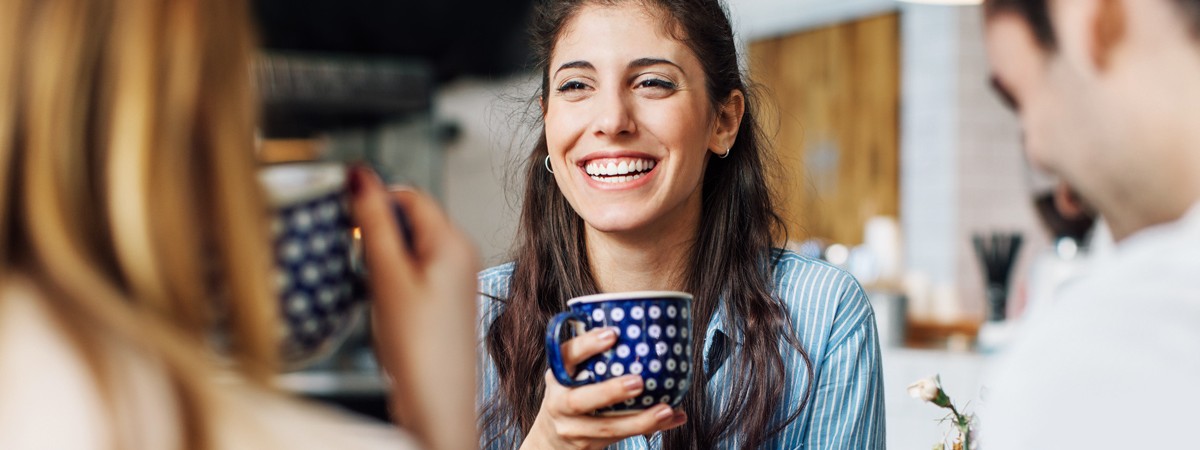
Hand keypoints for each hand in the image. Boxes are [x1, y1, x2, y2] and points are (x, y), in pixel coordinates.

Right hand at [349, 166, 479, 449]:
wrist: (437, 405)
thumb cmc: (419, 349)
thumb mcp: (387, 276)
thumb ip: (373, 223)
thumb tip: (361, 174)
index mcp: (452, 241)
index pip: (408, 195)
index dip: (374, 202)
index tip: (348, 222)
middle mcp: (460, 256)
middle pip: (408, 221)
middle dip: (377, 235)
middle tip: (363, 266)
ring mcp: (454, 280)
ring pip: (407, 249)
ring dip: (382, 262)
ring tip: (377, 294)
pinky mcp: (444, 303)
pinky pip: (411, 275)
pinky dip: (391, 283)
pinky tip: (386, 310)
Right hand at [521, 328, 687, 449]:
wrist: (552, 437)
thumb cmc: (572, 392)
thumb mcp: (574, 371)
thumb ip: (596, 355)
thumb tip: (647, 329)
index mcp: (558, 374)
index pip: (567, 356)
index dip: (587, 344)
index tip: (612, 334)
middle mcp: (559, 401)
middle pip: (580, 400)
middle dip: (610, 392)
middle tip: (638, 382)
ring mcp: (572, 427)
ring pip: (606, 427)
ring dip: (639, 420)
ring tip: (666, 409)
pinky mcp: (587, 444)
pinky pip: (620, 439)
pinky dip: (649, 428)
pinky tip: (671, 419)